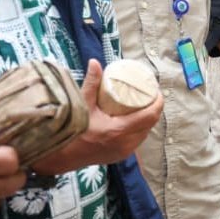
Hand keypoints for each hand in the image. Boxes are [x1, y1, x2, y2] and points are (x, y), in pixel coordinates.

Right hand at [31, 59, 163, 175]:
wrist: (62, 156)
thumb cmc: (72, 130)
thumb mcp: (82, 105)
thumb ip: (91, 83)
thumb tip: (95, 62)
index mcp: (119, 131)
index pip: (149, 116)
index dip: (157, 103)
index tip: (156, 91)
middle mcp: (126, 143)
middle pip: (150, 124)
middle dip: (153, 109)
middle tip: (149, 95)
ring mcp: (124, 152)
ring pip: (145, 133)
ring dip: (147, 120)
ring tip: (145, 105)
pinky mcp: (121, 156)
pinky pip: (137, 141)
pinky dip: (140, 130)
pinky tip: (138, 121)